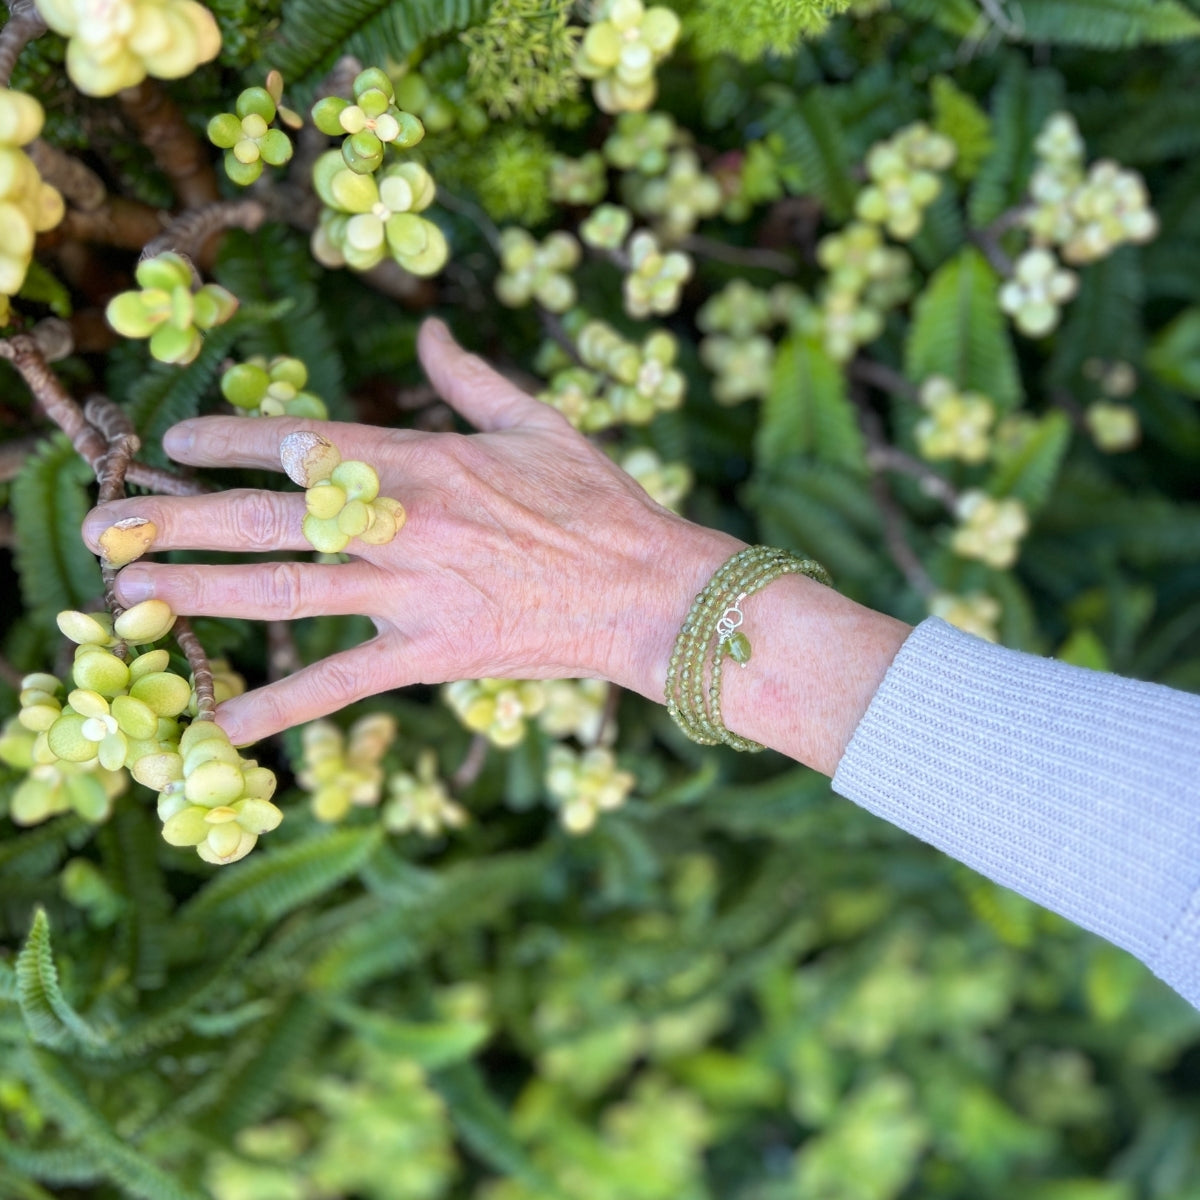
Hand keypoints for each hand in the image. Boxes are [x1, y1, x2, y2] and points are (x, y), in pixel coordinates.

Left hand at [83, 319, 737, 744]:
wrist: (646, 590)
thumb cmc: (599, 502)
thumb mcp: (538, 423)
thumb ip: (469, 378)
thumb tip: (429, 329)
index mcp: (422, 460)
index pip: (301, 442)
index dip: (227, 441)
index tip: (173, 446)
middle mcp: (401, 524)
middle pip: (267, 519)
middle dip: (178, 521)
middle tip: (106, 528)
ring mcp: (411, 594)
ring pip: (284, 594)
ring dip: (200, 594)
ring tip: (128, 600)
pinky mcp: (429, 654)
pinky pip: (342, 683)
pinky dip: (280, 707)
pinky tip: (222, 725)